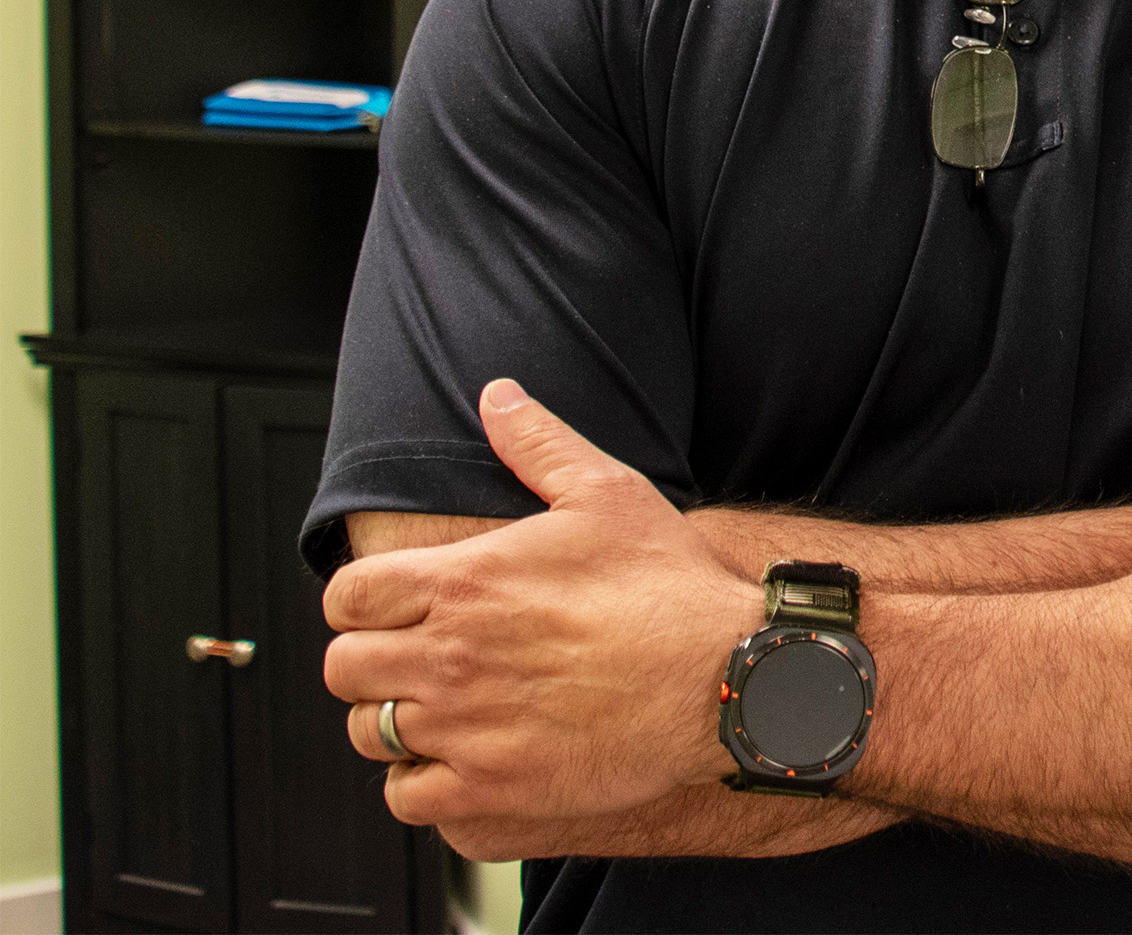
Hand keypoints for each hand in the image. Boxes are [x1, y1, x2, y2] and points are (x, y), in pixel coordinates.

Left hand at [321, 378, 762, 827]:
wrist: (726, 675)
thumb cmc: (670, 587)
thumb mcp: (608, 493)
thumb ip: (538, 443)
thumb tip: (497, 396)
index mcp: (465, 582)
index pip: (347, 599)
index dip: (363, 603)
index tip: (396, 609)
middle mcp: (451, 655)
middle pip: (345, 668)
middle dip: (375, 661)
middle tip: (421, 660)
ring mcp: (466, 727)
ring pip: (370, 733)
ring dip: (396, 721)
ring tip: (443, 709)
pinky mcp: (490, 787)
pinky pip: (406, 797)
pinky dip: (421, 782)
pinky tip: (461, 758)